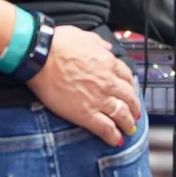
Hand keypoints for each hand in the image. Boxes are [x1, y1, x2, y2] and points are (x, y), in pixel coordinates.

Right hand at [28, 23, 142, 146]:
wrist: (40, 56)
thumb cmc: (57, 44)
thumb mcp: (84, 36)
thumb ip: (99, 43)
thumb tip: (106, 48)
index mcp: (108, 63)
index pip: (127, 78)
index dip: (131, 87)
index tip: (130, 91)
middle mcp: (108, 82)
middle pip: (129, 98)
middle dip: (134, 108)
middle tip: (135, 113)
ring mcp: (98, 99)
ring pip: (122, 115)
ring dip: (128, 123)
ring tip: (129, 129)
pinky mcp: (85, 113)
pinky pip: (105, 128)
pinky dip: (113, 136)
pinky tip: (115, 140)